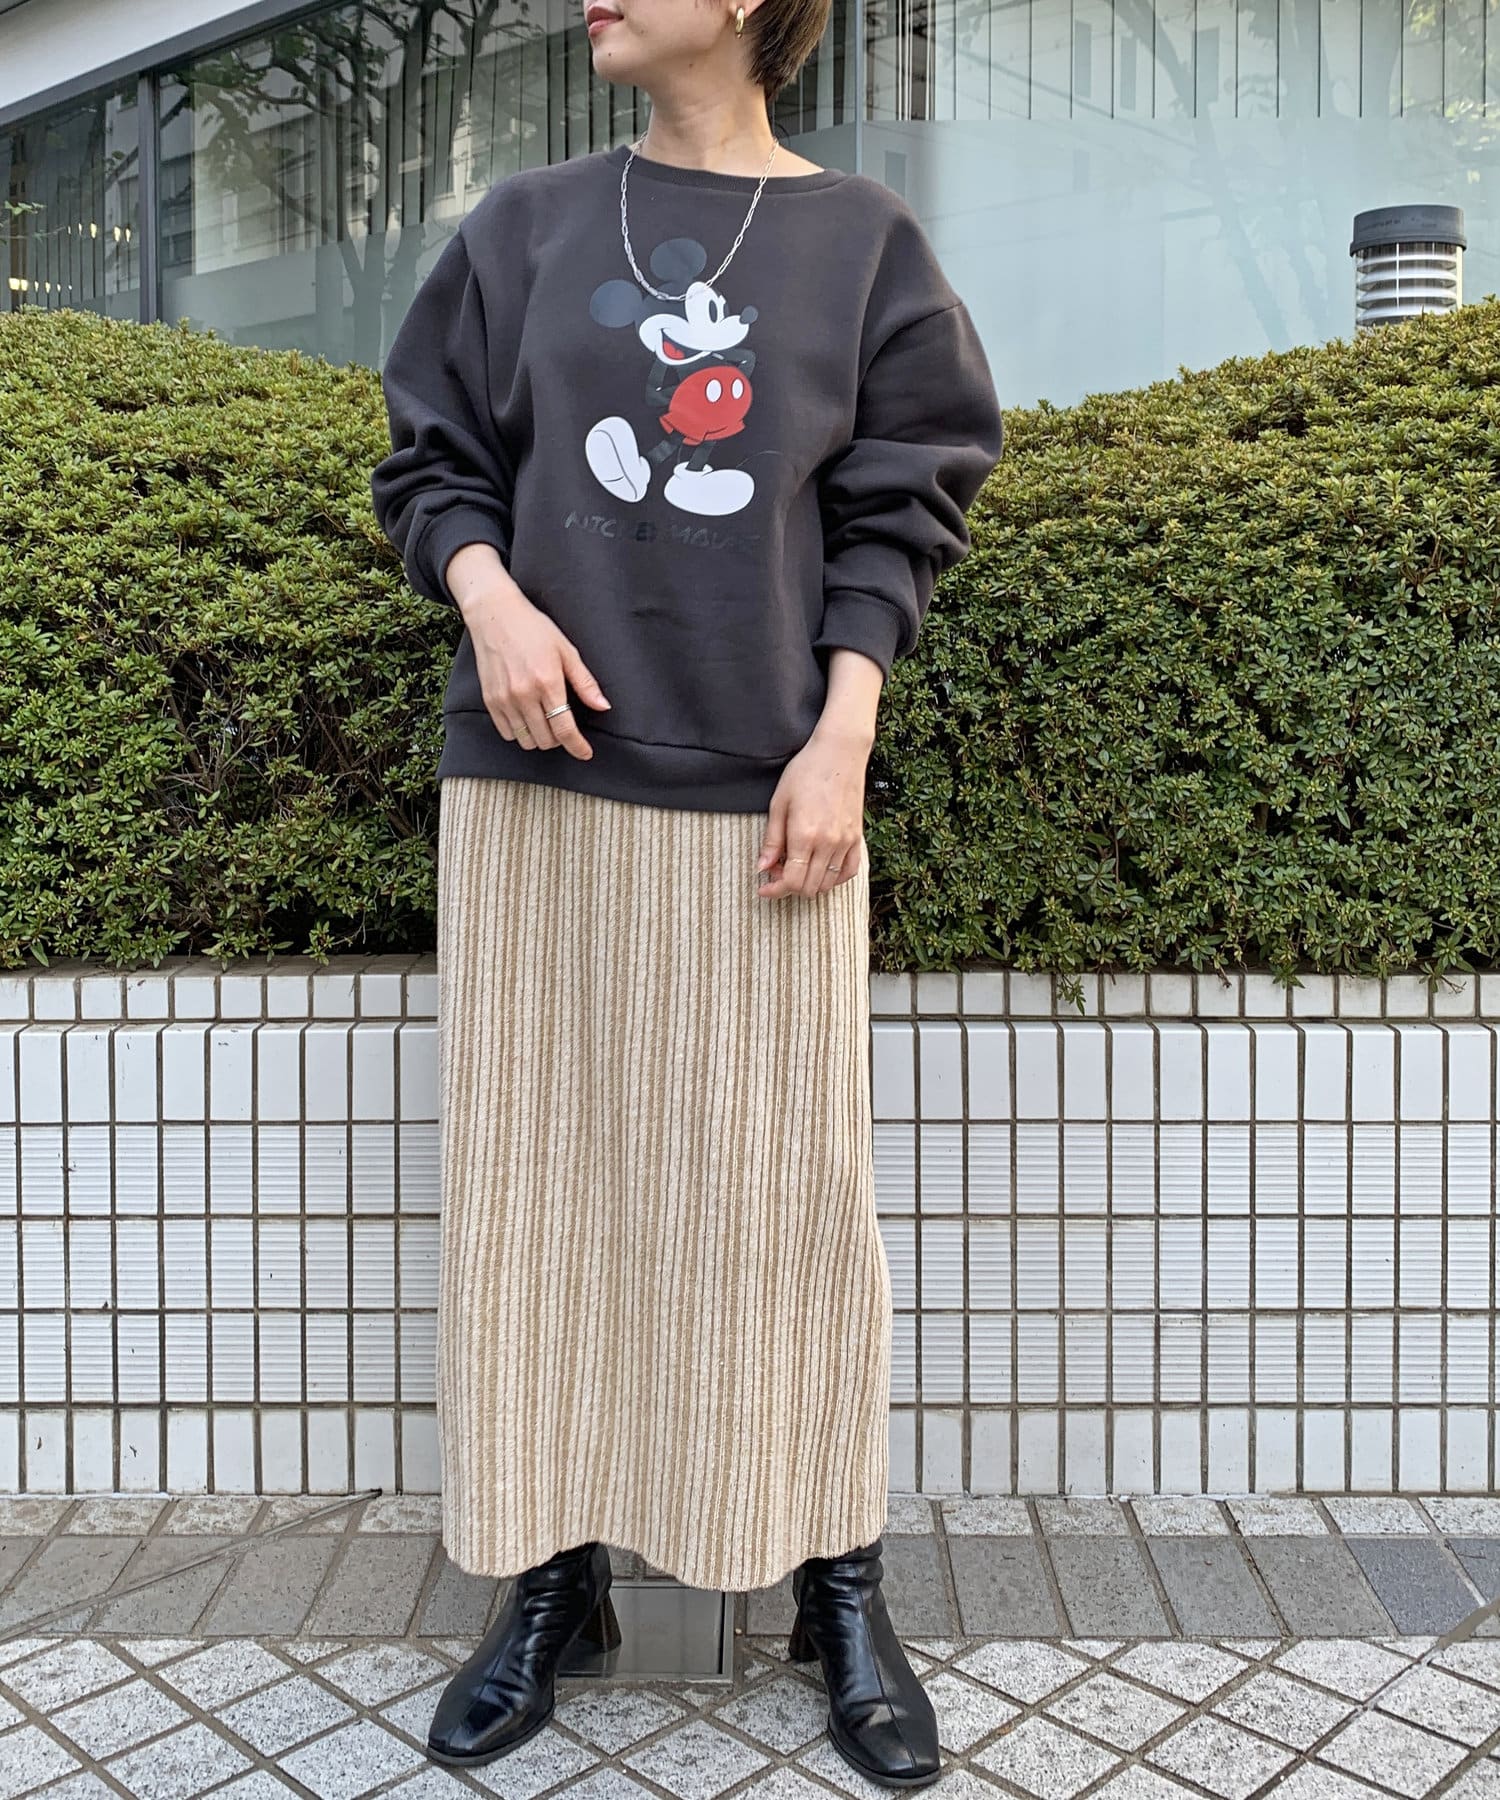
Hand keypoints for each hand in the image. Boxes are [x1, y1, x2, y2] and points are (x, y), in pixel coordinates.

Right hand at [447, 548, 610, 759]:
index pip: (565, 728)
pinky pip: (507, 733)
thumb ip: (585, 682)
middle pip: (546, 739)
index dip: (577, 746)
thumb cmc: (533, 629)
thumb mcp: (566, 651)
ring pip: (526, 740)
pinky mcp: (489, 700)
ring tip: (545, 722)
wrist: (494, 615)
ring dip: (539, 738)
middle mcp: (524, 694)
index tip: (585, 753)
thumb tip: (603, 706)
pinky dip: (520, 733)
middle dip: (560, 740)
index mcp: (547, 682)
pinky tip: (527, 718)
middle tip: (564, 727)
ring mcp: (504, 699)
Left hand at [755, 722, 872, 899]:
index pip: (792, 881)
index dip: (775, 890)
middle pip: (809, 887)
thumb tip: (763, 868)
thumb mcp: (779, 803)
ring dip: (809, 883)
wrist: (839, 753)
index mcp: (805, 835)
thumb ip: (772, 840)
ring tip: (796, 865)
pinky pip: (848, 871)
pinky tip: (820, 868)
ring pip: (828, 884)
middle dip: (789, 887)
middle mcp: (828, 843)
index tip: (764, 888)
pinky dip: (833, 878)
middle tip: (777, 871)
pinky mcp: (857, 837)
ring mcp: (846, 842)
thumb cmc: (805, 772)